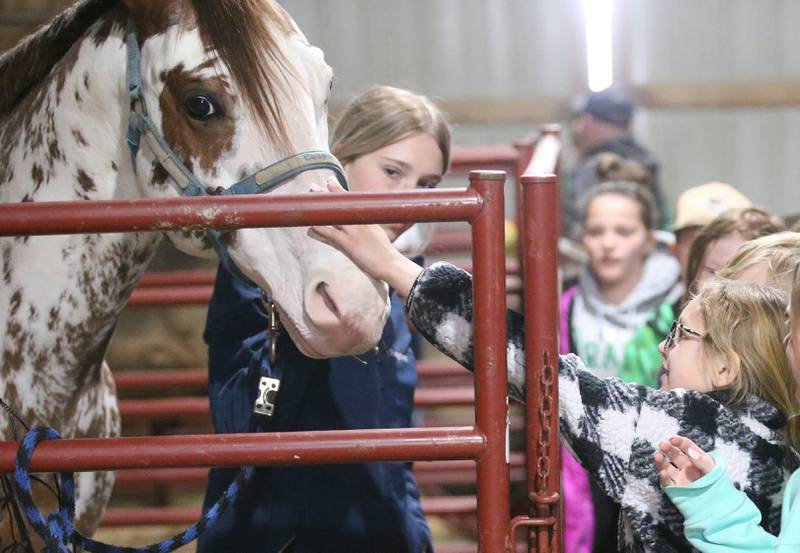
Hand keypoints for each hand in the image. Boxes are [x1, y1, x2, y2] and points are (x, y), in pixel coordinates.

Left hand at [309, 180, 422, 297]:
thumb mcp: (377, 234)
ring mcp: (354, 232)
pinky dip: (320, 228)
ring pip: (335, 215)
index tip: (330, 183)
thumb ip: (368, 227)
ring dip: (320, 207)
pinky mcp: (349, 243)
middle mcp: (360, 222)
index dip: (339, 192)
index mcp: (367, 218)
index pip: (352, 201)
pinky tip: (311, 224)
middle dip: (327, 194)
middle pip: (341, 204)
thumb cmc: (385, 253)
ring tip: (308, 201)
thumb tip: (359, 226)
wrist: (391, 264)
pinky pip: (331, 234)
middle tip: (313, 187)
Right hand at [653, 436, 715, 486]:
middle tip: (662, 445)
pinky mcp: (676, 489)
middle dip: (667, 448)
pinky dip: (664, 478)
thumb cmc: (718, 487)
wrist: (718, 507)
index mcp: (696, 459)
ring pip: (667, 467)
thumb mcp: (714, 472)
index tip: (672, 440)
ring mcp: (680, 478)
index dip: (679, 442)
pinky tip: (662, 473)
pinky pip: (667, 483)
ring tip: (657, 455)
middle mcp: (686, 467)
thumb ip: (702, 462)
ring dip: (661, 461)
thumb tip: (690, 451)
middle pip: (674, 454)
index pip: (686, 447)